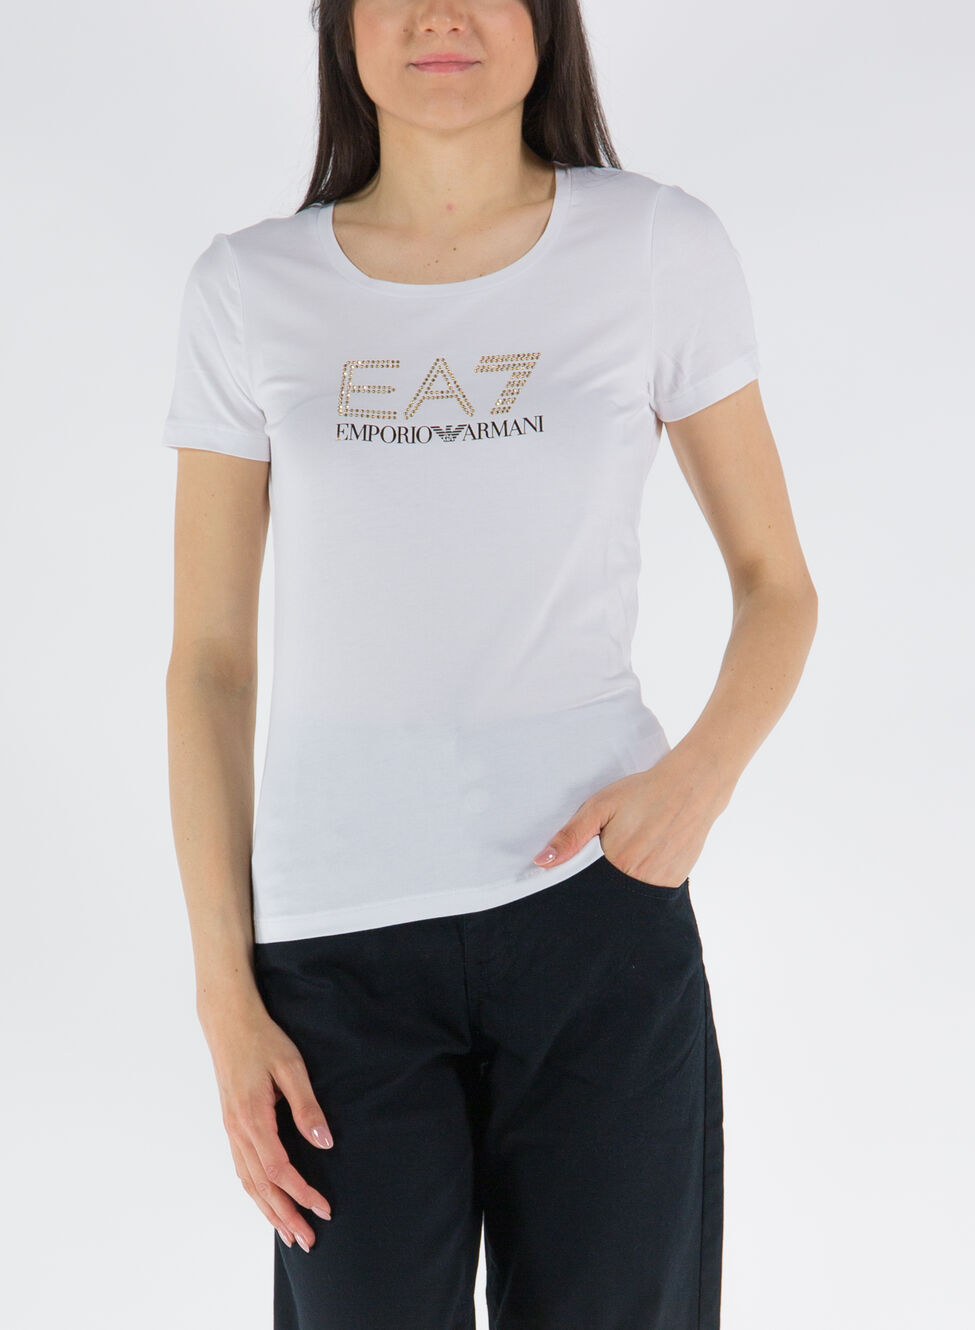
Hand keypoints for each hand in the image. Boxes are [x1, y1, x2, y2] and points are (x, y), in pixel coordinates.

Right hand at [199, 996, 333, 1251]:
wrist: (228, 1021)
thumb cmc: (262, 1039)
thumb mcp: (291, 1067)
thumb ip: (307, 1107)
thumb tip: (325, 1143)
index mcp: (253, 1118)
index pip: (279, 1170)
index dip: (302, 1193)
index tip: (324, 1209)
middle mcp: (237, 1131)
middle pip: (261, 1186)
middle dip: (285, 1216)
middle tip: (307, 1241)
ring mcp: (231, 1129)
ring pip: (248, 1182)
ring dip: (268, 1210)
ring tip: (288, 1233)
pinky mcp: (231, 1125)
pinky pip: (242, 1168)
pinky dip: (255, 1192)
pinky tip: (266, 1201)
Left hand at [531, 749, 729, 887]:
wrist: (691, 787)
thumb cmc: (642, 793)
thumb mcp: (599, 807)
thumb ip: (570, 837)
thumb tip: (540, 862)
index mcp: (617, 865)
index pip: (588, 888)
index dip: (581, 879)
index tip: (582, 867)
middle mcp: (639, 882)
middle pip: (609, 893)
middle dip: (603, 879)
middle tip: (614, 847)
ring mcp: (660, 884)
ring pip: (630, 893)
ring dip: (624, 878)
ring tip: (632, 847)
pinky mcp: (675, 882)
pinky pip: (650, 889)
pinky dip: (644, 878)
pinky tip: (647, 852)